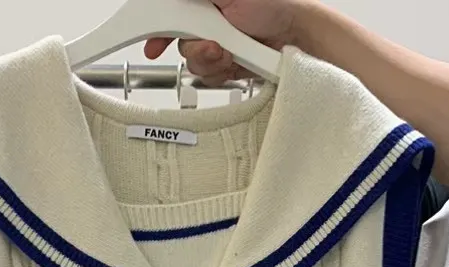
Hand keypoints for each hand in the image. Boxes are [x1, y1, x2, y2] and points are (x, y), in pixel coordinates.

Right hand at [144, 0, 307, 82]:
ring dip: (210, 61)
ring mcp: (214, 44)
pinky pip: (208, 77)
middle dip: (195, 47)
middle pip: (177, 41)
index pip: (168, 15)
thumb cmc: (272, 4)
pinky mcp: (224, 66)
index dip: (156, 30)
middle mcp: (205, 21)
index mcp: (202, 2)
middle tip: (213, 43)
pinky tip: (234, 63)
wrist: (296, 35)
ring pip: (192, 63)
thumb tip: (168, 6)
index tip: (153, 44)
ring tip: (230, 52)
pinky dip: (221, 73)